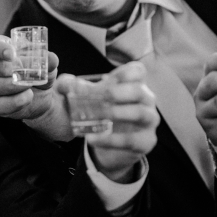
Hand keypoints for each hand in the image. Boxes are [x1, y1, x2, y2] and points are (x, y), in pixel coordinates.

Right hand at [0, 35, 70, 140]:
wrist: (38, 97)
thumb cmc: (37, 73)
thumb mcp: (46, 66)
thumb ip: (48, 61)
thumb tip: (51, 59)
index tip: (11, 54)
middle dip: (12, 70)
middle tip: (27, 73)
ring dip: (17, 86)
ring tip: (30, 86)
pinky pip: (0, 105)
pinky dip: (16, 102)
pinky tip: (27, 98)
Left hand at [57, 62, 158, 183]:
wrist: (108, 145)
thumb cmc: (102, 114)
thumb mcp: (90, 99)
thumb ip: (77, 88)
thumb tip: (67, 84)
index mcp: (135, 84)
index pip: (138, 71)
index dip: (123, 73)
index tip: (105, 79)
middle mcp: (146, 100)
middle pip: (140, 91)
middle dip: (117, 93)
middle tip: (98, 98)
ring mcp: (149, 121)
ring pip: (141, 113)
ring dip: (117, 113)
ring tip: (95, 117)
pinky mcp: (146, 142)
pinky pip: (132, 140)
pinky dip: (111, 140)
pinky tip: (92, 139)